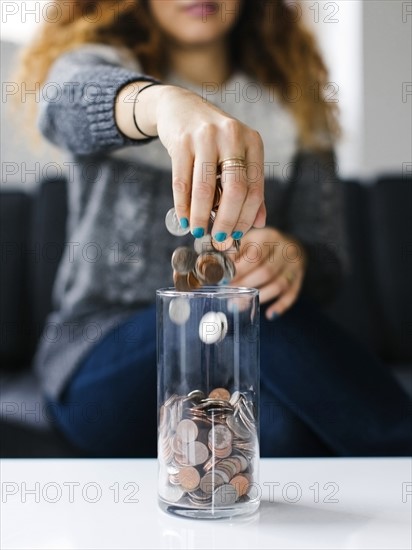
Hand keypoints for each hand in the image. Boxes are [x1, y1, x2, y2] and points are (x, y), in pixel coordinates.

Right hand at [154, 85, 265, 239]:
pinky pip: (182, 182)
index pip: (255, 189)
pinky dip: (183, 205)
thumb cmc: (213, 139)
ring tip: (199, 231)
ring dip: (201, 216)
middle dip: (226, 220)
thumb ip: (250, 186)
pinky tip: (184, 218)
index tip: (236, 234)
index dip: (246, 217)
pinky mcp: (182, 141)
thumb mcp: (237, 155)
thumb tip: (259, 222)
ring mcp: (206, 137)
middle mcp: (232, 136)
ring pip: (205, 189)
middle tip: (219, 237)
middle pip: (234, 190)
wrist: (180, 108)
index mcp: (252, 142)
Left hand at [229, 227, 306, 318]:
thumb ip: (235, 252)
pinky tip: (269, 314)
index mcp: (269, 237)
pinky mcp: (300, 278)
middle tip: (229, 293)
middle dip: (246, 284)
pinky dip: (281, 306)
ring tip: (240, 304)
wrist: (290, 245)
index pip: (255, 254)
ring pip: (278, 285)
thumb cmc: (263, 244)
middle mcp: (285, 251)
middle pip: (266, 271)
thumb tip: (218, 267)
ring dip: (259, 297)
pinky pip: (292, 294)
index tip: (225, 279)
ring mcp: (295, 266)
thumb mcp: (249, 240)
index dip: (239, 269)